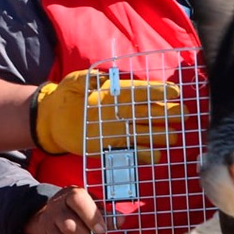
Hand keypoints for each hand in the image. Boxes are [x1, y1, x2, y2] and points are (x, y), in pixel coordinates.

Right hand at [24, 186, 106, 233]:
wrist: (52, 212)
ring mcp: (47, 226)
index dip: (91, 216)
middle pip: (68, 227)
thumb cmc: (78, 209)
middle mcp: (55, 209)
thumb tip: (120, 220)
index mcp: (69, 195)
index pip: (77, 201)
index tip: (102, 230)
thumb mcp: (91, 204)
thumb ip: (106, 212)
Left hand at [32, 70, 183, 158]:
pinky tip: (155, 155)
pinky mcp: (107, 145)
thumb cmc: (64, 95)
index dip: (156, 91)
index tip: (174, 91)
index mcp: (113, 93)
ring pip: (141, 132)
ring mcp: (115, 129)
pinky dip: (141, 153)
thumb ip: (88, 79)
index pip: (138, 91)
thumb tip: (104, 77)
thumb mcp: (74, 81)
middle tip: (183, 115)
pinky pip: (128, 149)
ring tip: (173, 138)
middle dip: (165, 113)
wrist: (50, 119)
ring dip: (158, 135)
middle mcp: (118, 111)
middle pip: (146, 112)